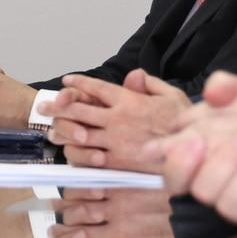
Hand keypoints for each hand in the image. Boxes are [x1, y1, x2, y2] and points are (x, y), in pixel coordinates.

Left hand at [42, 70, 189, 171]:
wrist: (193, 155)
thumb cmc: (185, 126)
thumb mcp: (173, 97)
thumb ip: (151, 85)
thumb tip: (135, 75)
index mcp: (129, 100)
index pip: (96, 88)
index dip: (78, 84)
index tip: (66, 82)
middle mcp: (116, 119)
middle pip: (78, 109)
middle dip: (58, 107)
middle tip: (43, 107)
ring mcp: (114, 141)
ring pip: (78, 134)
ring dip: (62, 132)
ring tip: (52, 132)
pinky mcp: (115, 162)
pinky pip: (89, 157)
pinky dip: (77, 155)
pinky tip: (70, 154)